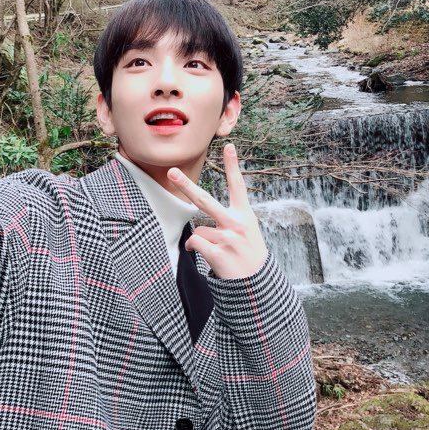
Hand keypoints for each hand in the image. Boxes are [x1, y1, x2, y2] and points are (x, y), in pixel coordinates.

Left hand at [167, 143, 268, 279]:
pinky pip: (195, 243)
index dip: (233, 166)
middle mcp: (236, 223)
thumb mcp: (248, 232)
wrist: (256, 283)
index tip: (229, 146)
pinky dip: (194, 248)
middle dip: (186, 185)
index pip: (238, 186)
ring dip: (203, 240)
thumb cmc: (248, 255)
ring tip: (218, 250)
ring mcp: (226, 237)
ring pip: (198, 229)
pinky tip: (208, 255)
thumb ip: (228, 221)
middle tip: (171, 172)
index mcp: (245, 215)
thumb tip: (198, 229)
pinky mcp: (218, 252)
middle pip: (205, 200)